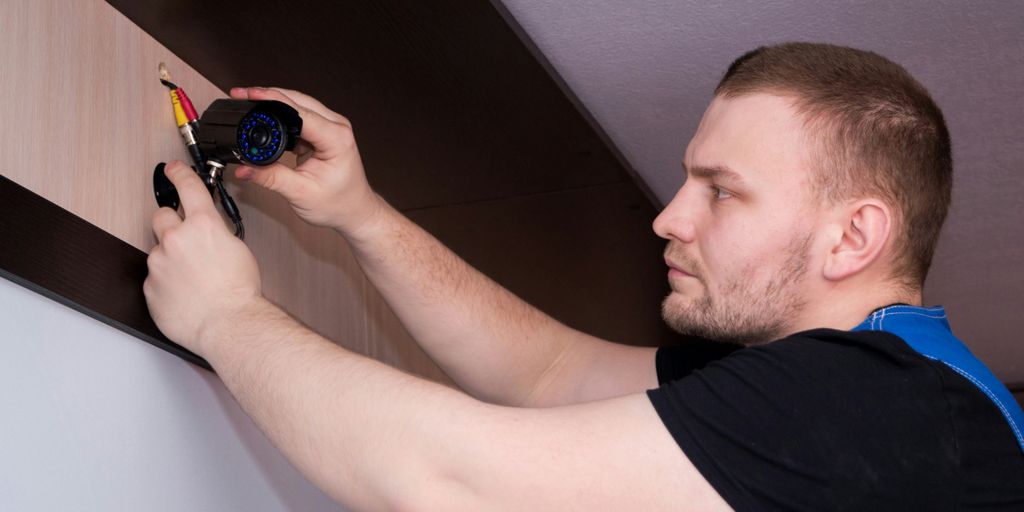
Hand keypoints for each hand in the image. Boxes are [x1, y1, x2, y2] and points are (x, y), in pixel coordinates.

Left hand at [144, 161, 263, 355]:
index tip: (172, 169)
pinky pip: (155, 277)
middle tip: (186, 240)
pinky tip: (185, 293)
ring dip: (170, 258)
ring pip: (158, 250)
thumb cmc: (238, 292)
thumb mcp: (237, 248)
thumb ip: (215, 232)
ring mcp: (159, 262)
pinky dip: (167, 282)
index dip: (179, 173)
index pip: (187, 187)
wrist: (228, 324)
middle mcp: (176, 239)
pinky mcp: (149, 285)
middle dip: (171, 224)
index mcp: (203, 225)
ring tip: (192, 279)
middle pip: (161, 216)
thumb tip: (206, 229)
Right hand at [229, 86, 380, 234]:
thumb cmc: (338, 204)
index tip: (250, 94)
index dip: (273, 101)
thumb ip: (270, 178)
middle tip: (242, 95)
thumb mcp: (300, 193)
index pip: (300, 113)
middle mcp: (337, 127)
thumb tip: (244, 169)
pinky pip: (298, 117)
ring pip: (298, 106)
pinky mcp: (322, 132)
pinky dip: (280, 117)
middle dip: (268, 96)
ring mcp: (330, 127)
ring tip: (248, 104)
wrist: (354, 211)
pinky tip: (265, 120)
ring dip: (273, 105)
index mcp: (336, 138)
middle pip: (298, 101)